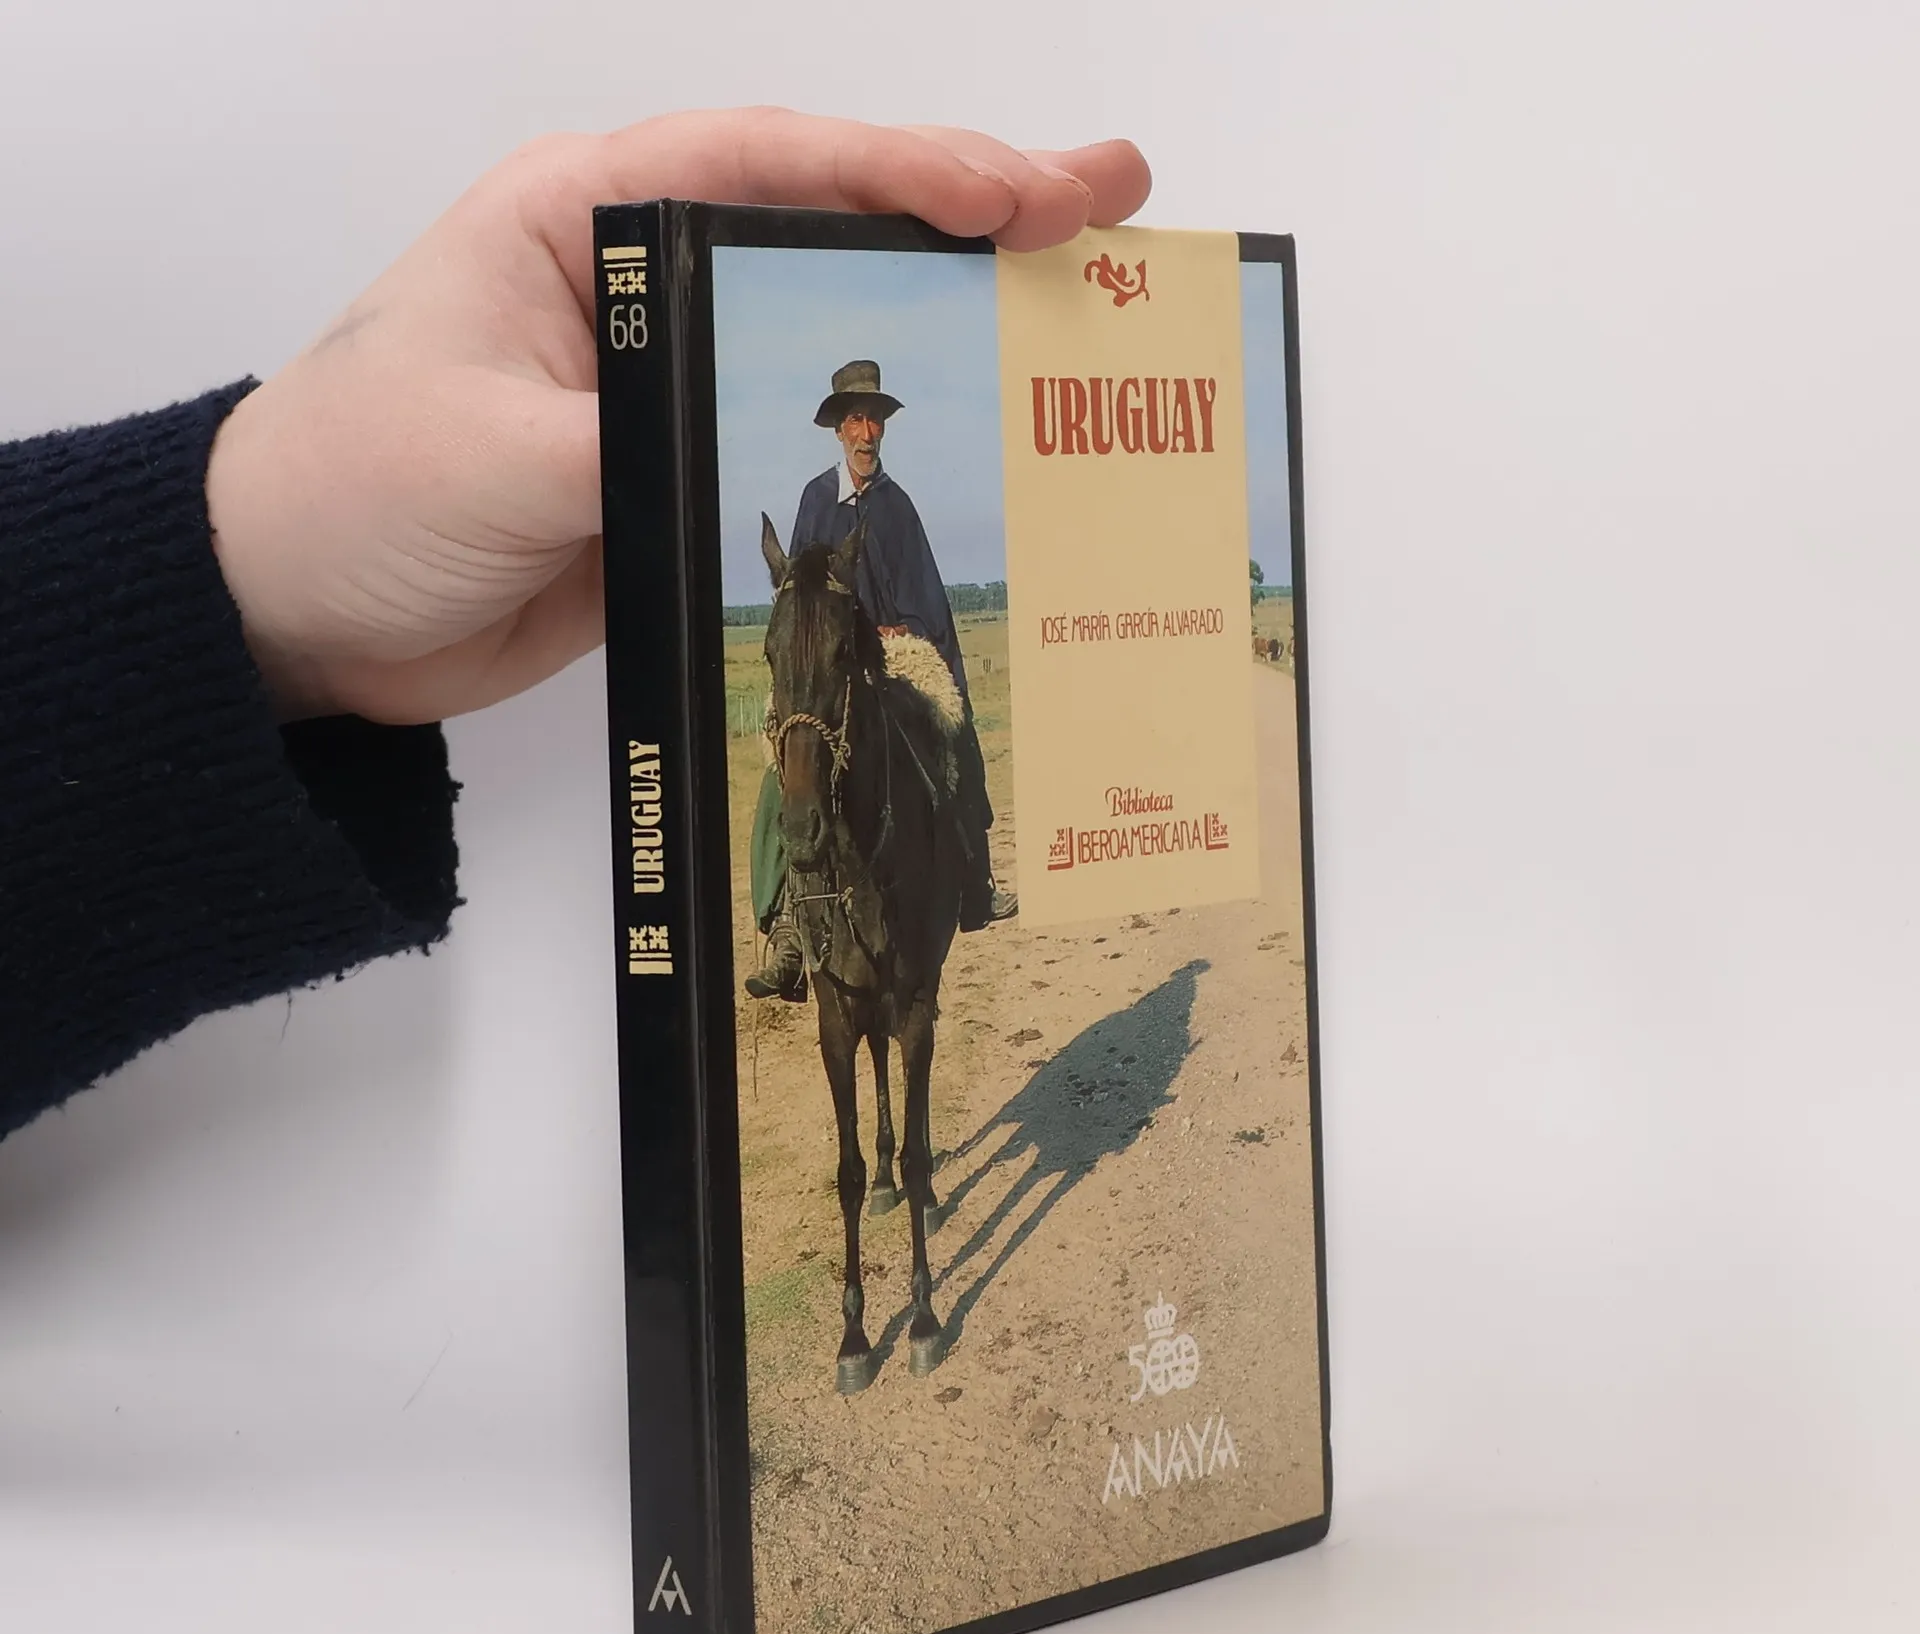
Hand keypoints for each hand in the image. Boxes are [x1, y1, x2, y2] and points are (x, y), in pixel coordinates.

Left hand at [206, 108, 1150, 724]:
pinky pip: (804, 459)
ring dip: (954, 343)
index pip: (771, 167)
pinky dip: (890, 459)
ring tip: (1084, 336)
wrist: (299, 618)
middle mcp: (645, 288)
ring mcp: (672, 389)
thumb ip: (627, 440)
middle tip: (1113, 220)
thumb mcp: (490, 453)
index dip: (908, 173)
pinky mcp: (681, 482)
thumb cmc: (350, 491)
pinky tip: (978, 461)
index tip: (1025, 195)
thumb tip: (753, 446)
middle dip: (975, 225)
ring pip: (836, 349)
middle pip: (833, 239)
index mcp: (586, 219)